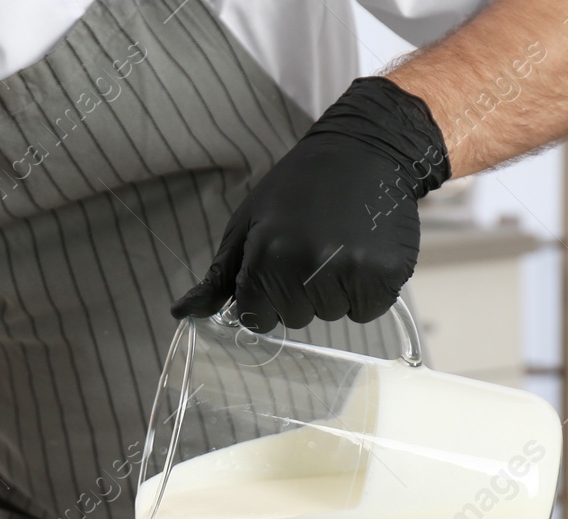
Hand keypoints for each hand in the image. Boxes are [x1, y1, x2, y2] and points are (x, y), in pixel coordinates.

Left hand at [172, 77, 449, 330]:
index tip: (278, 265)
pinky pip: (366, 310)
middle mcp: (308, 266)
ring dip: (333, 290)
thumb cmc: (298, 187)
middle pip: (295, 319)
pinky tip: (363, 253)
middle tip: (314, 246)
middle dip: (300, 292)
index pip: (257, 318)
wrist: (366, 150)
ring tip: (340, 244)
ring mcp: (351, 271)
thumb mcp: (247, 224)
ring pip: (332, 315)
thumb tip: (180, 313)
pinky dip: (365, 291)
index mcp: (267, 255)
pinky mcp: (386, 274)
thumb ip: (217, 277)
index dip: (266, 296)